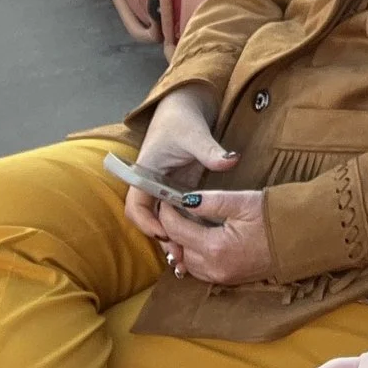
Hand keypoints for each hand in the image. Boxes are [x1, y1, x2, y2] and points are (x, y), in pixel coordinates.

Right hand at [120, 88, 234, 244]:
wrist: (184, 107)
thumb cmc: (182, 118)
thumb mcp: (195, 134)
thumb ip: (211, 150)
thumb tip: (231, 160)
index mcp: (145, 172)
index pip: (136, 205)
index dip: (147, 222)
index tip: (165, 233)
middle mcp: (150, 184)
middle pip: (148, 219)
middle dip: (161, 238)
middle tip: (180, 257)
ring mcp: (164, 188)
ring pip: (163, 220)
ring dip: (173, 238)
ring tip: (187, 260)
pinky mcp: (178, 190)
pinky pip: (177, 214)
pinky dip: (184, 229)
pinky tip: (197, 244)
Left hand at [156, 188, 273, 284]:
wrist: (304, 237)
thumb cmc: (276, 216)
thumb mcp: (243, 201)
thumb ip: (210, 201)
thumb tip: (184, 200)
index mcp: (216, 247)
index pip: (176, 230)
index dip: (167, 213)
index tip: (166, 199)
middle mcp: (215, 268)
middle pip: (179, 249)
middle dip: (173, 229)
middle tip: (175, 209)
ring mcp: (223, 277)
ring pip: (188, 263)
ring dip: (183, 245)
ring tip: (188, 223)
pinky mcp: (230, 280)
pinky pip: (202, 270)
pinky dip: (196, 256)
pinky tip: (203, 240)